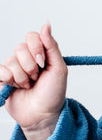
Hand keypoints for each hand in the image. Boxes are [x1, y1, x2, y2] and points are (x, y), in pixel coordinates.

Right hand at [0, 23, 67, 139]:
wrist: (42, 115)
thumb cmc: (53, 94)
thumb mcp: (59, 69)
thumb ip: (52, 46)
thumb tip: (46, 24)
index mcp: (40, 53)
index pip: (31, 36)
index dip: (36, 48)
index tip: (43, 63)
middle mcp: (25, 58)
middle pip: (20, 48)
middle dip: (31, 67)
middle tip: (37, 78)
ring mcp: (13, 68)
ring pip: (11, 61)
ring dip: (22, 77)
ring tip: (28, 86)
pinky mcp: (2, 79)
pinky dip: (8, 79)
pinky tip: (15, 87)